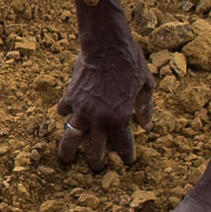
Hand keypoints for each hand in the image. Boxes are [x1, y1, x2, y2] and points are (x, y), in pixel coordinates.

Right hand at [56, 0, 151, 170]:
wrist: (107, 44)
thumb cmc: (130, 62)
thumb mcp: (146, 85)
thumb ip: (144, 108)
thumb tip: (146, 126)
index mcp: (120, 119)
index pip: (123, 147)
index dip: (127, 156)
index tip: (128, 161)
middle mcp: (99, 119)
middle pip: (94, 153)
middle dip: (96, 163)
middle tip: (96, 166)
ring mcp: (81, 109)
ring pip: (70, 140)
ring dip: (68, 152)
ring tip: (67, 158)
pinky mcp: (69, 97)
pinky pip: (64, 112)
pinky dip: (66, 115)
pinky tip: (67, 115)